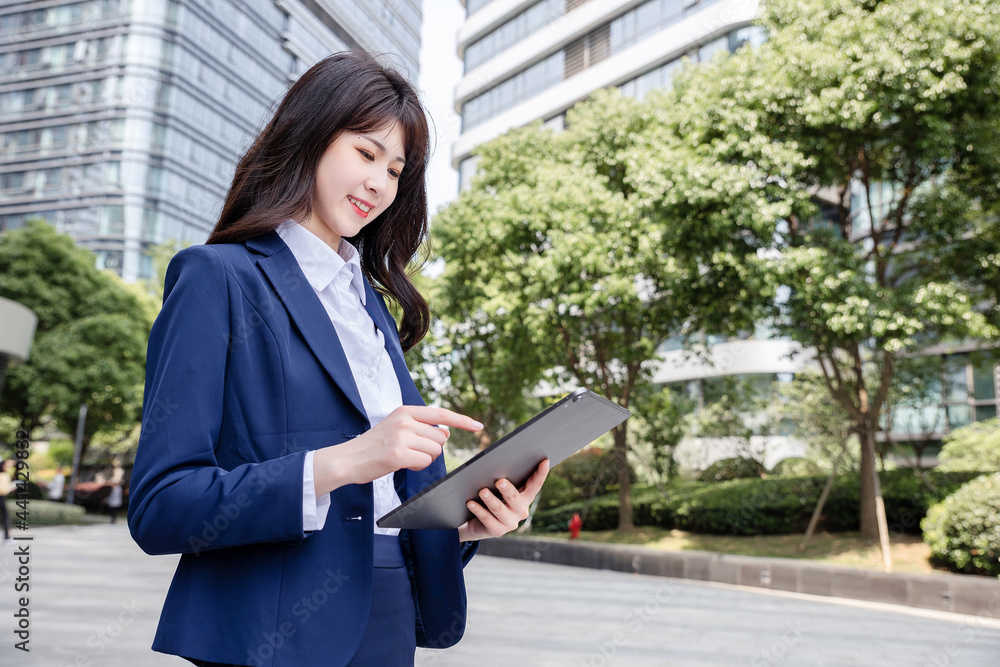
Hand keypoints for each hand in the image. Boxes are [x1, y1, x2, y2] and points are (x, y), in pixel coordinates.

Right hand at [313, 406, 481, 495]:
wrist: (347, 459)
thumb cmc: (374, 446)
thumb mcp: (396, 427)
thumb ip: (421, 427)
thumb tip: (445, 432)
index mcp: (405, 411)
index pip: (441, 414)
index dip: (462, 421)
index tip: (478, 426)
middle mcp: (405, 420)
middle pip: (440, 438)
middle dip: (431, 449)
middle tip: (410, 451)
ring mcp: (401, 436)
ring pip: (434, 451)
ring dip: (424, 459)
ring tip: (403, 457)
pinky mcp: (397, 454)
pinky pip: (424, 462)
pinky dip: (417, 467)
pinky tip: (402, 464)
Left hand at [457, 459, 549, 541]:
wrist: (479, 523)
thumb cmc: (493, 498)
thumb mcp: (500, 489)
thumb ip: (504, 479)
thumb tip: (495, 463)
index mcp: (525, 498)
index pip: (535, 485)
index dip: (541, 474)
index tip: (545, 461)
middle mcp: (521, 511)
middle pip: (515, 498)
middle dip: (507, 490)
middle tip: (499, 481)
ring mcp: (510, 523)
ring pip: (499, 509)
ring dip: (490, 499)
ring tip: (482, 491)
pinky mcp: (497, 531)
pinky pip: (487, 519)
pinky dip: (478, 510)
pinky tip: (470, 503)